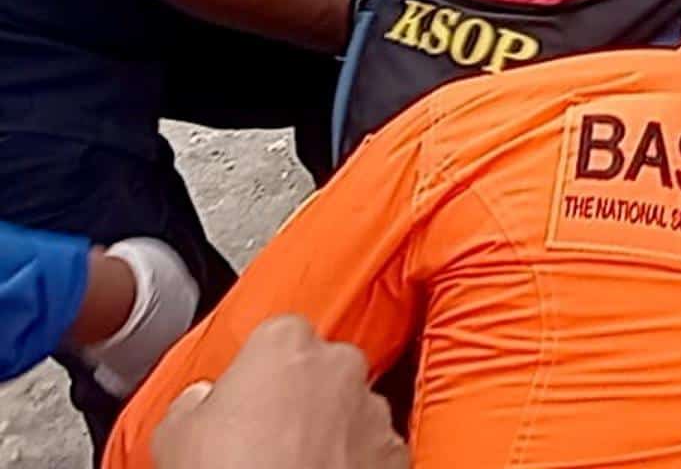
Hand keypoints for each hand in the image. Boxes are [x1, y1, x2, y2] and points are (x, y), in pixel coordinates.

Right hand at [151, 316, 405, 468]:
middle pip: (323, 369)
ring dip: (331, 430)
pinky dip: (357, 464)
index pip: (279, 335)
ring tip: (295, 467)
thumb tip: (200, 400)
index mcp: (285, 344)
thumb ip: (194, 402)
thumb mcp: (175, 435)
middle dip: (303, 395)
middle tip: (268, 437)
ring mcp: (374, 409)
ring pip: (352, 409)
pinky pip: (373, 450)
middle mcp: (340, 365)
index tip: (247, 395)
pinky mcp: (396, 453)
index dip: (262, 369)